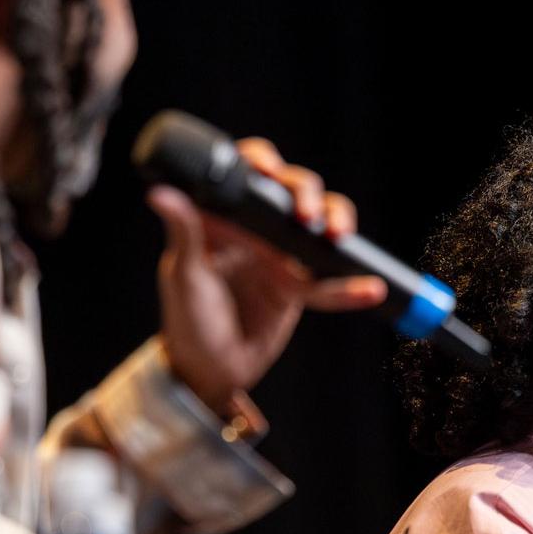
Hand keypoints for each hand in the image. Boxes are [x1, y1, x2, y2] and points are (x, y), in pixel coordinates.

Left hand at [147, 137, 386, 414]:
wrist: (207, 371)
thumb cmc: (186, 319)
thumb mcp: (185, 274)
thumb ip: (183, 233)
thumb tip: (161, 194)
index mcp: (223, 217)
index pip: (246, 174)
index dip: (261, 162)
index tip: (268, 170)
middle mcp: (255, 229)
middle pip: (292, 191)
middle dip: (305, 191)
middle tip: (304, 212)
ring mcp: (280, 256)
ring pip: (318, 225)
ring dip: (335, 220)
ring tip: (337, 234)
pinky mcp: (297, 289)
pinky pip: (328, 283)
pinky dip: (350, 287)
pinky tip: (371, 288)